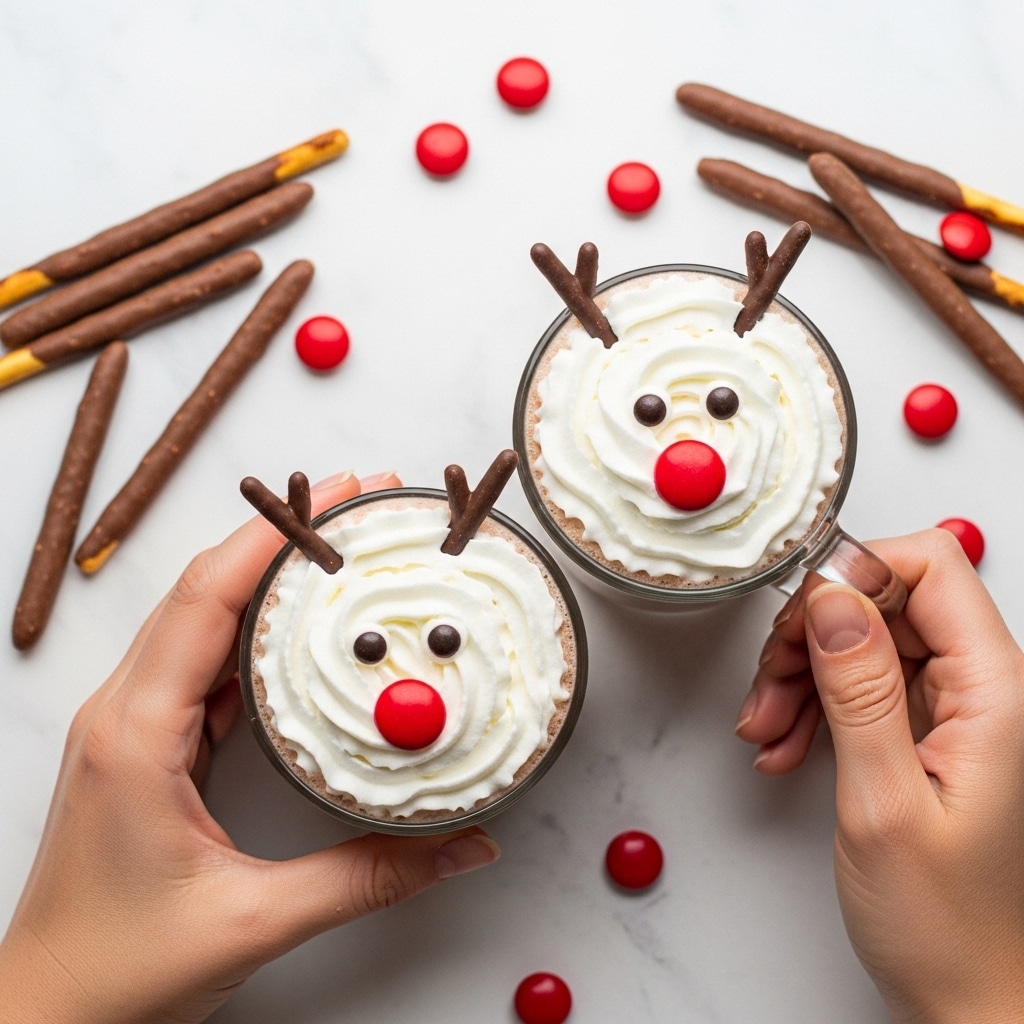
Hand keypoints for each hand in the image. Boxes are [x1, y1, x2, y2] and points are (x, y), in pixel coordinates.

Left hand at [0, 471, 499, 1023]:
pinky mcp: (147, 746)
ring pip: (201, 620)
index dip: (271, 537)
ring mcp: (132, 726)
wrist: (48, 1014)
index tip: (338, 496)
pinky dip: (253, 629)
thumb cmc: (119, 971)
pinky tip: (301, 631)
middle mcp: (125, 714)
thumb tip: (463, 847)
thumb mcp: (253, 920)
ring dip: (266, 577)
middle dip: (280, 537)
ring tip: (340, 553)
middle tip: (359, 508)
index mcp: (135, 734)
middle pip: (204, 590)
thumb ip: (367, 877)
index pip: (205, 600)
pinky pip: (203, 663)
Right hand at [736, 529, 1023, 1021]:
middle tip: (770, 686)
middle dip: (812, 635)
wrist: (970, 998)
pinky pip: (858, 685)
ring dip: (801, 675)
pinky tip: (786, 744)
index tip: (800, 617)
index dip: (857, 573)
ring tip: (768, 731)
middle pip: (885, 600)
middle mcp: (982, 690)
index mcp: (996, 693)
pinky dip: (812, 705)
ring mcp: (953, 710)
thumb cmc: (947, 925)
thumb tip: (832, 597)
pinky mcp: (924, 730)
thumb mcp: (884, 802)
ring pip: (861, 641)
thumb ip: (858, 690)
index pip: (931, 566)